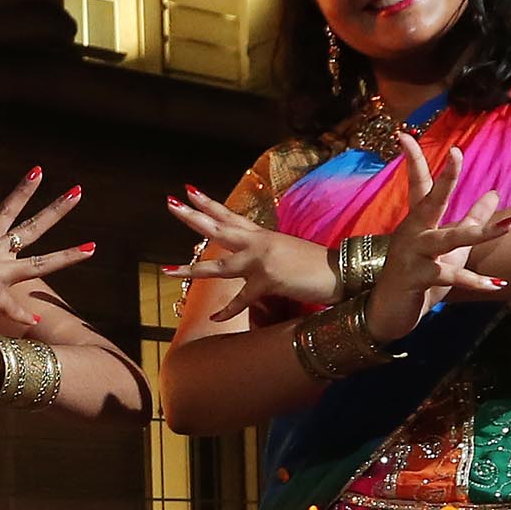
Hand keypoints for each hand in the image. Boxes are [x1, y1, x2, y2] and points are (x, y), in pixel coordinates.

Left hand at [160, 188, 336, 303]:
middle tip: (170, 203)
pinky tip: (214, 318)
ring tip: (167, 269)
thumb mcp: (288, 254)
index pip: (231, 216)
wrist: (342, 273)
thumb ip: (267, 254)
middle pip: (219, 229)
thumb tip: (252, 262)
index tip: (189, 191)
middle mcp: (259, 243)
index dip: (209, 204)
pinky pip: (241, 299)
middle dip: (193, 217)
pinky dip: (228, 312)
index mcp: (263, 236)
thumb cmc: (318, 267)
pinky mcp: (268, 280)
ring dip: (191, 269)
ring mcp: (262, 261)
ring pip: (218, 266)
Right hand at [360, 135, 510, 340]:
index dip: (413, 159)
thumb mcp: (450, 246)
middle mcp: (413, 233)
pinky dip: (475, 281)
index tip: (404, 135)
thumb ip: (471, 218)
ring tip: (509, 225)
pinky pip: (451, 276)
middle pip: (431, 201)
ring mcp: (414, 255)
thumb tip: (495, 192)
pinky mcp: (418, 278)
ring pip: (450, 239)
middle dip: (445, 179)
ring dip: (481, 232)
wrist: (389, 311)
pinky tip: (496, 284)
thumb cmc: (420, 274)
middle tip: (456, 154)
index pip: (417, 184)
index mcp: (418, 221)